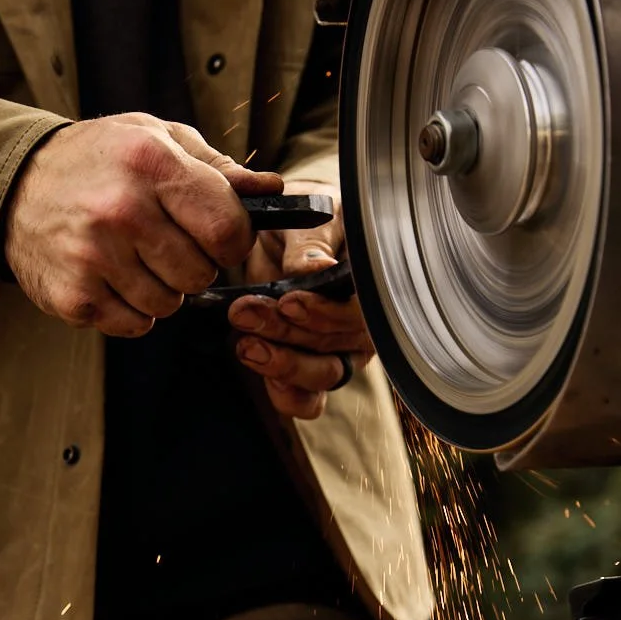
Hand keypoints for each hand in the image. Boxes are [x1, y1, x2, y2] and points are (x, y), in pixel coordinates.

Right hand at [2, 113, 284, 336]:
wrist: (16, 185)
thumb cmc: (98, 160)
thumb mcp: (156, 139)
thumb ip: (218, 169)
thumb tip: (273, 192)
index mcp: (151, 163)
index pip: (227, 228)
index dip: (233, 240)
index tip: (218, 237)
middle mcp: (121, 210)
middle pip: (200, 273)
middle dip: (194, 264)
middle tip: (165, 243)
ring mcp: (93, 257)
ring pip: (170, 305)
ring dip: (162, 289)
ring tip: (134, 258)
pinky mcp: (73, 296)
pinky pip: (134, 325)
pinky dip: (132, 310)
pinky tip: (113, 278)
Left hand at [226, 181, 372, 419]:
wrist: (284, 232)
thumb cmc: (307, 220)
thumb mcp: (308, 220)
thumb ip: (310, 245)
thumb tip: (318, 269)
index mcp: (375, 283)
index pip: (361, 312)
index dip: (326, 313)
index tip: (289, 301)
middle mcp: (364, 324)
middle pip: (335, 346)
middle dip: (287, 333)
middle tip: (246, 312)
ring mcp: (340, 352)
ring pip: (322, 376)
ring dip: (281, 364)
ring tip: (245, 343)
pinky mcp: (311, 372)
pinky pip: (307, 399)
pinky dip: (284, 393)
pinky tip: (258, 366)